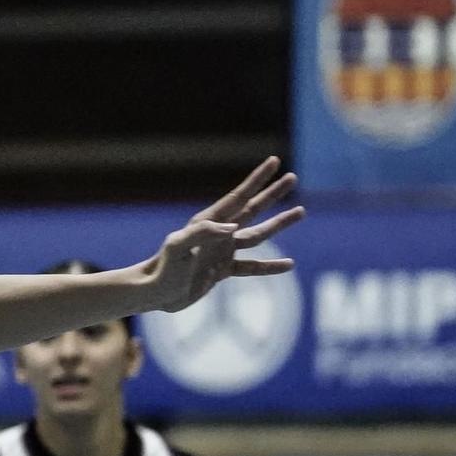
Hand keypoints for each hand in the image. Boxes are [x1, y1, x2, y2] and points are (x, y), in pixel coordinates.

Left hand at [142, 157, 304, 313]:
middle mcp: (218, 233)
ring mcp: (222, 251)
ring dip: (280, 223)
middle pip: (253, 209)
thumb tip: (233, 228)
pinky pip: (252, 266)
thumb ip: (203, 234)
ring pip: (258, 235)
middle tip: (292, 177)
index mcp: (208, 222)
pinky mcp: (222, 271)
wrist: (154, 294)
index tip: (274, 161)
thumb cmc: (163, 268)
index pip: (238, 197)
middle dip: (272, 193)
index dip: (256, 179)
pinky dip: (270, 266)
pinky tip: (289, 264)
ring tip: (301, 211)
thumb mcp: (178, 247)